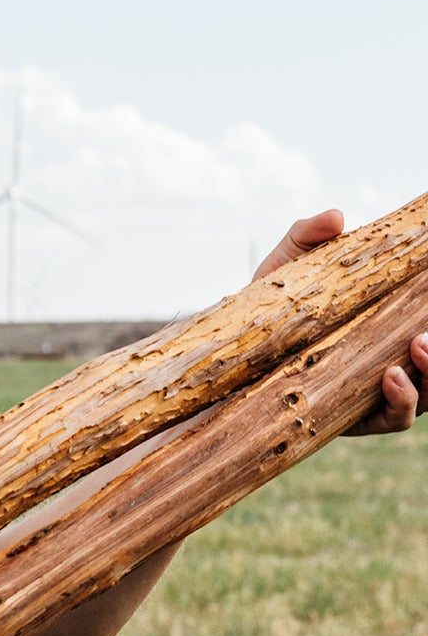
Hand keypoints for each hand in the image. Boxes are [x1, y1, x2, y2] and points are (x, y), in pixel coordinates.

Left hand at [252, 209, 423, 435]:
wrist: (227, 351)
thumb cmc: (267, 302)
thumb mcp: (286, 262)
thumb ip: (308, 235)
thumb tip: (338, 217)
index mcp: (385, 322)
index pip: (423, 320)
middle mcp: (388, 357)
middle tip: (426, 332)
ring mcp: (373, 391)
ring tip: (418, 346)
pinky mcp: (353, 417)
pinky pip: (394, 418)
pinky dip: (402, 401)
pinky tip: (391, 377)